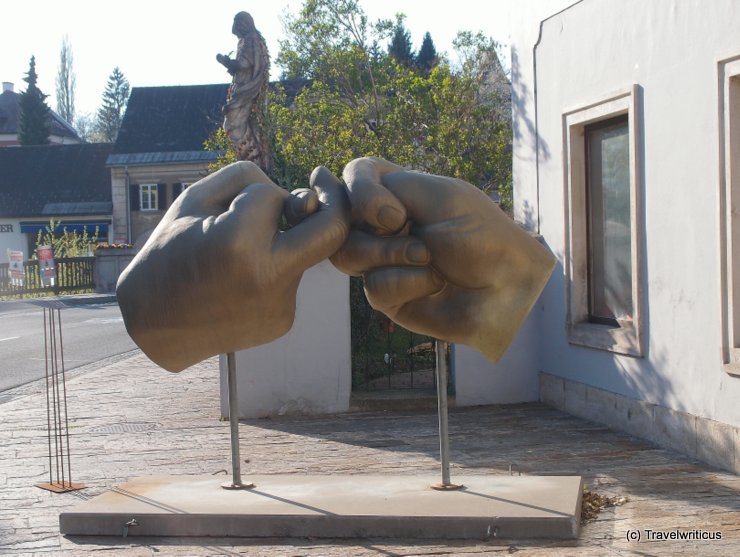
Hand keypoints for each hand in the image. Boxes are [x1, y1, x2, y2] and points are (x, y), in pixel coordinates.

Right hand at [116, 161, 349, 371]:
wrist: (154, 324)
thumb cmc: (172, 251)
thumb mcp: (196, 199)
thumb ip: (253, 181)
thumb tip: (310, 198)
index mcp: (238, 244)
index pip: (273, 196)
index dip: (250, 197)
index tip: (226, 210)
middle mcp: (267, 278)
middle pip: (333, 230)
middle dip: (334, 201)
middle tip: (320, 183)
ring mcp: (280, 305)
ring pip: (304, 252)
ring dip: (283, 241)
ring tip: (235, 258)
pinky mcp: (283, 321)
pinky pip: (291, 278)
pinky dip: (273, 269)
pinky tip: (240, 282)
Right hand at [332, 157, 555, 362]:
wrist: (508, 285)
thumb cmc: (483, 235)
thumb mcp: (442, 196)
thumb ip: (391, 187)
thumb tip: (355, 212)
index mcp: (398, 193)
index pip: (355, 176)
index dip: (359, 190)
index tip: (393, 213)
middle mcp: (384, 225)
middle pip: (342, 222)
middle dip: (380, 235)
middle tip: (416, 240)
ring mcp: (383, 261)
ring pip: (349, 256)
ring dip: (390, 256)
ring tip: (428, 259)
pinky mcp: (389, 297)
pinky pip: (374, 288)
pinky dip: (406, 283)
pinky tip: (433, 283)